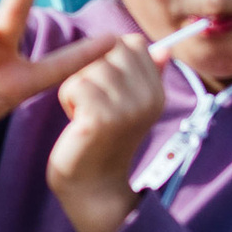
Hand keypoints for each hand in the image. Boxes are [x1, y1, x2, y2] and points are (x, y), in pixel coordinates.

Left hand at [45, 31, 176, 231]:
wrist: (94, 187)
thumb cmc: (106, 141)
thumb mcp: (132, 106)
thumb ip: (146, 75)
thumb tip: (163, 49)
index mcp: (157, 93)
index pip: (134, 44)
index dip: (111, 57)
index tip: (109, 86)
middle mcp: (148, 99)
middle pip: (110, 48)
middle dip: (92, 69)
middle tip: (94, 102)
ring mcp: (126, 108)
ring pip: (89, 66)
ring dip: (78, 86)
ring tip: (86, 114)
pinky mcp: (100, 119)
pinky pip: (75, 85)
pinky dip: (68, 100)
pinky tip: (78, 122)